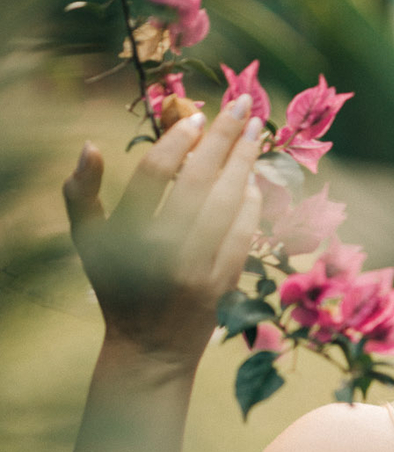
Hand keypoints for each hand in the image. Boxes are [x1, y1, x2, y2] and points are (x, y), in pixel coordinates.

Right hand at [62, 96, 262, 369]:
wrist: (151, 346)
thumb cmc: (117, 285)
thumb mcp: (89, 243)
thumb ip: (81, 194)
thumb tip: (90, 145)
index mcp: (128, 234)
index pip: (156, 174)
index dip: (178, 139)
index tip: (196, 116)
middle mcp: (164, 249)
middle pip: (201, 179)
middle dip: (226, 136)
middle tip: (242, 104)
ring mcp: (199, 267)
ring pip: (229, 202)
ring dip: (246, 162)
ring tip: (254, 131)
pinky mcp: (226, 282)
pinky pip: (244, 230)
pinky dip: (252, 201)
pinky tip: (253, 178)